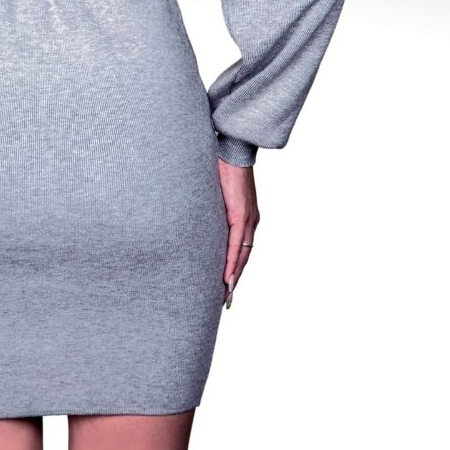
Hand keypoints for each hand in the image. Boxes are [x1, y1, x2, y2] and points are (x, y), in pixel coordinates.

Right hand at [217, 157, 258, 307]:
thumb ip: (213, 206)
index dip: (235, 267)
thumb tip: (198, 214)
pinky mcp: (240, 214)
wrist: (233, 150)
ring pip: (242, 255)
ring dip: (234, 277)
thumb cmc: (223, 167)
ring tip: (225, 295)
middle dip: (235, 279)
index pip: (242, 248)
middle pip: (244, 257)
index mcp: (246, 216)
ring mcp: (247, 219)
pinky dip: (232, 262)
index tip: (227, 285)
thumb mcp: (217, 193)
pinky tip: (226, 277)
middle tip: (225, 299)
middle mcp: (251, 221)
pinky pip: (236, 245)